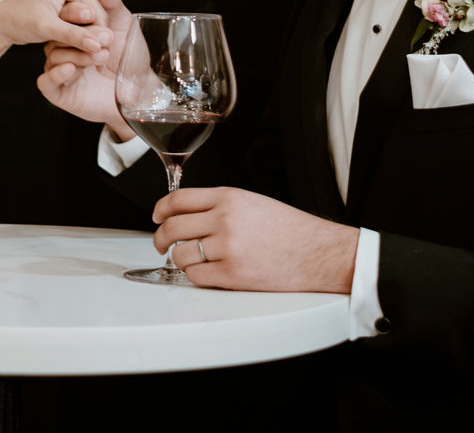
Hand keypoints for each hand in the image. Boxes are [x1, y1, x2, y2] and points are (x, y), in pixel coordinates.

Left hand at [0, 0, 113, 59]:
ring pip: (94, 19)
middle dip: (94, 36)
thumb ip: (73, 36)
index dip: (99, 36)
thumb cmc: (19, 20)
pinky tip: (77, 46)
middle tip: (93, 58)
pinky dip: (82, 33)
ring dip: (88, 35)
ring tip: (83, 53)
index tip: (99, 55)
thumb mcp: (46, 29)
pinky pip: (86, 20)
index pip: (98, 12)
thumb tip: (97, 45)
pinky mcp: (72, 1)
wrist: (4, 21)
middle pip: (98, 14)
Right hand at [37, 0, 132, 136]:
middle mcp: (66, 50)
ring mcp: (61, 71)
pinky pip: (46, 81)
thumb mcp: (124, 26)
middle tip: (105, 38)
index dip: (77, 14)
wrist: (140, 92)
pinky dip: (57, 73)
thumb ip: (111, 5)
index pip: (65, 17)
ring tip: (99, 56)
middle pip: (57, 36)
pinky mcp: (58, 92)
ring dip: (77, 54)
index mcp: (76, 33)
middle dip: (80, 35)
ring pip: (53, 56)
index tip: (94, 15)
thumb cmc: (131, 60)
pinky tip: (72, 68)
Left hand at [152, 187, 357, 292]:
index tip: (156, 217)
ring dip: (179, 259)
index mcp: (228, 197)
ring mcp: (227, 248)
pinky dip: (195, 276)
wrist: (317, 252)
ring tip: (189, 260)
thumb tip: (184, 214)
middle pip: (172, 227)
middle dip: (160, 238)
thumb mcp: (251, 201)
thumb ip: (218, 205)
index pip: (178, 200)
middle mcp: (224, 220)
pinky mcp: (232, 275)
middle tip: (161, 244)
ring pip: (181, 254)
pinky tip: (205, 272)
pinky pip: (196, 276)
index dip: (160, 209)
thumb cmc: (288, 229)